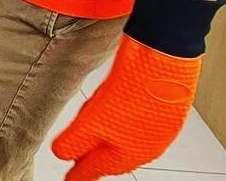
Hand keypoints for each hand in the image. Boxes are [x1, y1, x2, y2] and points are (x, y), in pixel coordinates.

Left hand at [51, 36, 200, 179]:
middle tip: (81, 164)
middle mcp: (145, 146)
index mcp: (126, 154)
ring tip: (95, 141)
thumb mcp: (94, 119)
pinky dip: (122, 123)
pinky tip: (116, 111)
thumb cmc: (136, 89)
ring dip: (108, 141)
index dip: (78, 175)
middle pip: (112, 158)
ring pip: (125, 141)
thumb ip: (76, 140)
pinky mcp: (161, 109)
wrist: (163, 56)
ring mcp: (155, 128)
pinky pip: (136, 123)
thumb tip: (62, 154)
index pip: (95, 170)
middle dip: (94, 160)